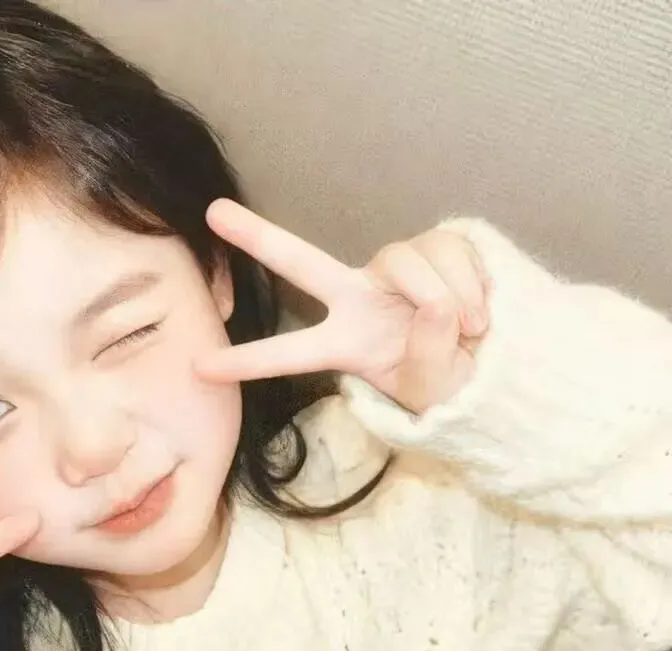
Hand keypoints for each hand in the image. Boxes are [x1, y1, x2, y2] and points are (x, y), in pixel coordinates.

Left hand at [197, 199, 491, 413]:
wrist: (497, 360)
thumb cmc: (451, 382)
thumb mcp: (433, 392)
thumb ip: (427, 359)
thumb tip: (431, 306)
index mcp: (345, 344)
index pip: (291, 353)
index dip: (249, 360)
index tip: (199, 367)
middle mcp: (356, 298)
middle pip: (301, 262)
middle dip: (259, 237)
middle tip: (211, 213)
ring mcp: (391, 270)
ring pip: (407, 261)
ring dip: (449, 298)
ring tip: (472, 330)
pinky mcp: (432, 246)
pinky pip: (450, 251)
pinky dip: (473, 284)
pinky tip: (482, 309)